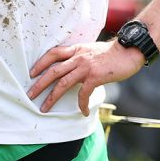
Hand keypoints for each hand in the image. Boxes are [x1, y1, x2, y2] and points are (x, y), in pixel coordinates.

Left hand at [28, 40, 144, 115]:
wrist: (129, 50)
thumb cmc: (112, 53)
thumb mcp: (92, 50)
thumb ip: (81, 56)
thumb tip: (73, 67)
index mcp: (76, 49)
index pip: (53, 54)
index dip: (40, 63)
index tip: (31, 73)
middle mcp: (78, 57)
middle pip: (53, 70)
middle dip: (39, 84)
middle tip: (30, 95)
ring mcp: (86, 66)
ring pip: (63, 83)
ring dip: (52, 97)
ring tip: (44, 108)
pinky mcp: (95, 76)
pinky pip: (83, 93)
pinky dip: (81, 104)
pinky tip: (83, 111)